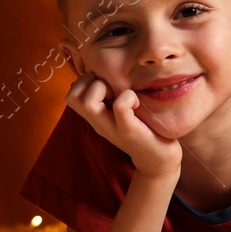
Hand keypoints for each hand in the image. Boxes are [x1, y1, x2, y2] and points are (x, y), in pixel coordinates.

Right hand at [64, 67, 181, 176]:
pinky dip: (128, 97)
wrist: (159, 160)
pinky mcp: (129, 131)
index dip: (85, 80)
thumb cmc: (144, 128)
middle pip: (72, 96)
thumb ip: (112, 96)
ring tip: (120, 93)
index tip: (106, 83)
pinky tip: (137, 102)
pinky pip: (120, 107)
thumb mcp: (122, 111)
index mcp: (95, 116)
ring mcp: (112, 128)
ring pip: (88, 102)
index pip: (71, 93)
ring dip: (103, 88)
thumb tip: (109, 71)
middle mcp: (98, 123)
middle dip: (90, 81)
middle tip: (112, 88)